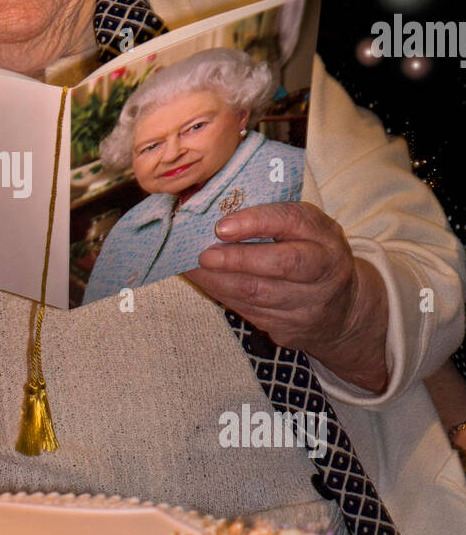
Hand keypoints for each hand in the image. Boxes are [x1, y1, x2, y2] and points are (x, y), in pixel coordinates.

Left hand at [184, 201, 388, 392]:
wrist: (343, 310)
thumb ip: (271, 217)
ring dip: (218, 280)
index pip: (293, 222)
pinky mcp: (291, 329)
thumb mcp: (306, 229)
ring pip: (258, 294)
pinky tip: (204, 282)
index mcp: (324, 235)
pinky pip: (250, 312)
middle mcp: (324, 269)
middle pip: (281, 264)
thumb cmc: (311, 254)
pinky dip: (222, 295)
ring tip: (191, 267)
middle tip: (203, 253)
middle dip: (236, 259)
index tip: (222, 225)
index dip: (256, 222)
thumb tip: (212, 205)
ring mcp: (309, 303)